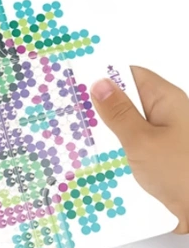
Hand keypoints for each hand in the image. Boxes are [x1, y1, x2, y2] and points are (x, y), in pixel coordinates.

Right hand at [91, 67, 188, 232]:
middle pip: (127, 99)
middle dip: (101, 106)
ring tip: (76, 134)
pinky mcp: (157, 154)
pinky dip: (115, 146)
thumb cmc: (179, 172)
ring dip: (106, 129)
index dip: (105, 75)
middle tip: (69, 112)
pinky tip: (97, 155)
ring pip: (126, 123)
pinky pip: (131, 142)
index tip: (77, 82)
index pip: (131, 75)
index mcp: (165, 100)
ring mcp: (161, 134)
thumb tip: (99, 84)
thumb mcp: (141, 141)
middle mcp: (165, 113)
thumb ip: (118, 113)